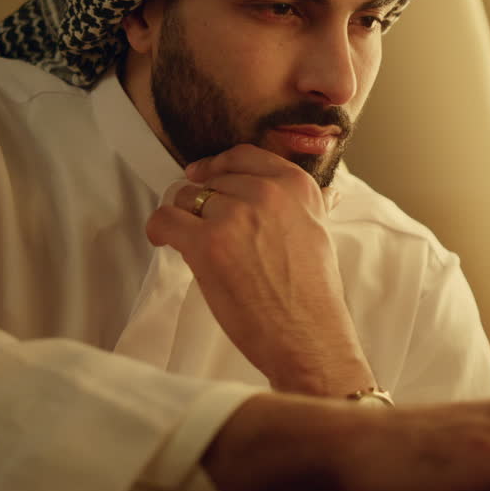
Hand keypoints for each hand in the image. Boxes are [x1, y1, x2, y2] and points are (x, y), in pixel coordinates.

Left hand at [144, 144, 373, 395]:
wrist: (309, 335)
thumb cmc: (314, 293)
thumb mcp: (321, 233)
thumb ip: (313, 205)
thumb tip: (330, 191)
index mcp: (296, 185)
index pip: (243, 156)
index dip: (218, 166)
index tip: (205, 177)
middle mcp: (265, 192)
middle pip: (211, 180)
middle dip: (203, 202)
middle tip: (203, 226)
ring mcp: (234, 215)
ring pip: (184, 197)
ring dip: (182, 218)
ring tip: (188, 240)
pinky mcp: (206, 243)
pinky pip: (165, 220)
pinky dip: (159, 230)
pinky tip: (166, 242)